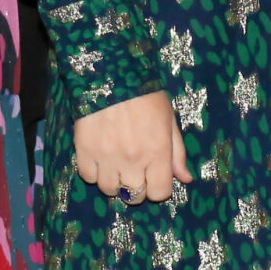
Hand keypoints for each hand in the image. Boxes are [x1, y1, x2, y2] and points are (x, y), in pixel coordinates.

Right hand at [72, 92, 192, 204]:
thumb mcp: (169, 119)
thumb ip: (177, 152)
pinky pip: (87, 176)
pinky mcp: (84, 150)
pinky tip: (99, 158)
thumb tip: (186, 179)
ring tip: (115, 164)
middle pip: (134, 196)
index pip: (159, 193)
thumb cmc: (145, 95)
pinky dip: (93, 171)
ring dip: (114, 181)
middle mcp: (133, 160)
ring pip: (109, 189)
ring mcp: (107, 157)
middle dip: (136, 187)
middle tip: (133, 170)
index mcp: (157, 153)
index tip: (153, 176)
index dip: (157, 187)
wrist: (111, 73)